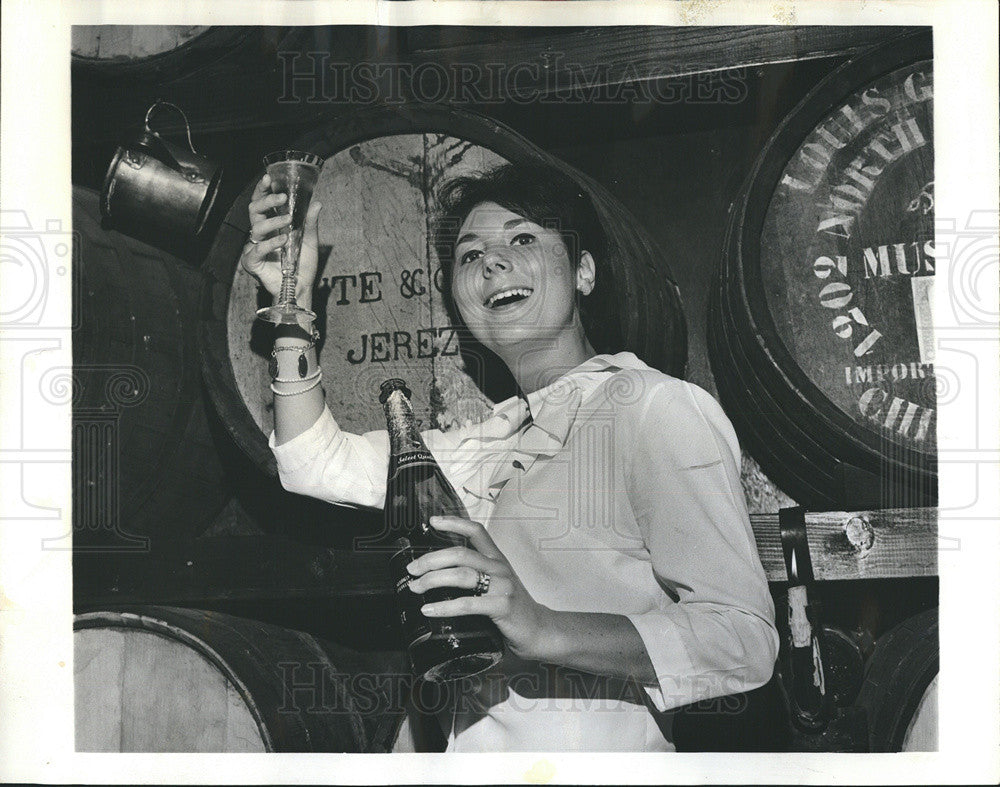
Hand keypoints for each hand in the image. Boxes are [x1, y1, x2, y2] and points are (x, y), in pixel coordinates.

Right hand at [239, 173, 321, 310]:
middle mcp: (261, 234)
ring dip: (274, 221)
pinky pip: (256, 250)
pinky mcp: (252, 262)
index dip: (263, 190)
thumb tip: (317, 203)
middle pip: (254, 210)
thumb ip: (310, 223)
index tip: (269, 178)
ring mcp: (255, 247)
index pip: (262, 203)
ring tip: (290, 222)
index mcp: (271, 226)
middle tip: (282, 197)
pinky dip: (270, 244)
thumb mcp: (309, 241)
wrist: (301, 287)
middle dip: (267, 200)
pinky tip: (283, 241)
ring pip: (256, 227)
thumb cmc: (303, 265)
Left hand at [406, 515, 555, 661]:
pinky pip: (467, 604)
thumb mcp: (496, 585)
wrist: (539, 631)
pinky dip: (444, 607)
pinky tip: (429, 609)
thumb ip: (476, 576)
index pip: (476, 531)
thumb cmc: (513, 609)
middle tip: (412, 570)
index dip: (454, 523)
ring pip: (461, 575)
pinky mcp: (503, 607)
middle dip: (430, 560)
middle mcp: (500, 568)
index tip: (432, 521)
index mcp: (497, 559)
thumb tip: (438, 575)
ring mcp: (503, 587)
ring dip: (432, 580)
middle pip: (460, 554)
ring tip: (416, 588)